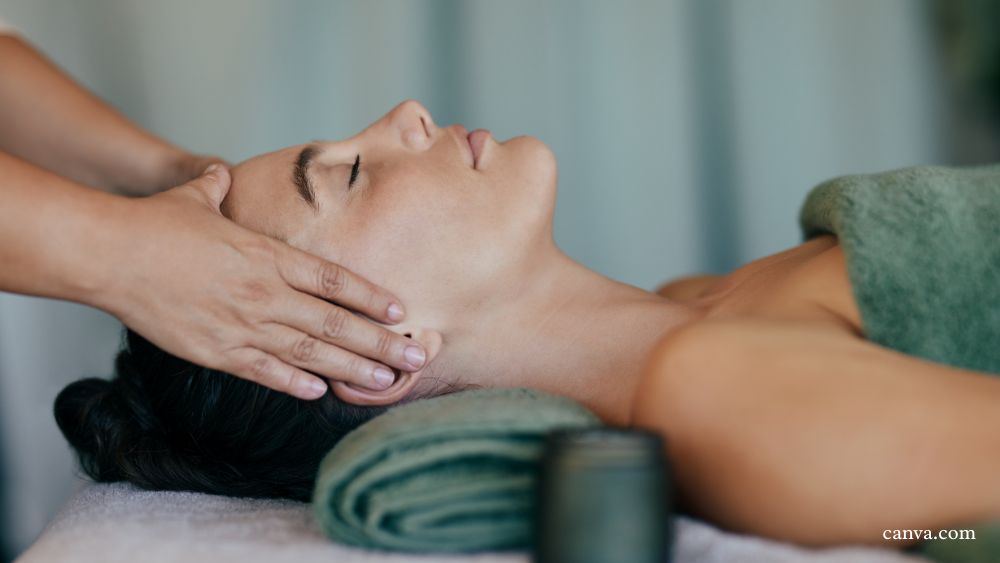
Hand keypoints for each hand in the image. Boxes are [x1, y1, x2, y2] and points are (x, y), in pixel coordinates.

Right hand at [96, 165, 426, 398]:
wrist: (109, 254)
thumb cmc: (154, 223)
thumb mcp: (196, 197)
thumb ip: (220, 189)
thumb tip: (225, 174)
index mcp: (268, 254)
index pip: (335, 279)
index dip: (371, 298)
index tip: (401, 311)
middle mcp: (265, 293)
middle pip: (337, 323)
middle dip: (382, 343)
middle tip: (418, 357)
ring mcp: (243, 325)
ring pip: (311, 354)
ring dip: (353, 369)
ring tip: (387, 382)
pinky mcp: (215, 351)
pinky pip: (265, 373)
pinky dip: (295, 385)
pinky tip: (322, 393)